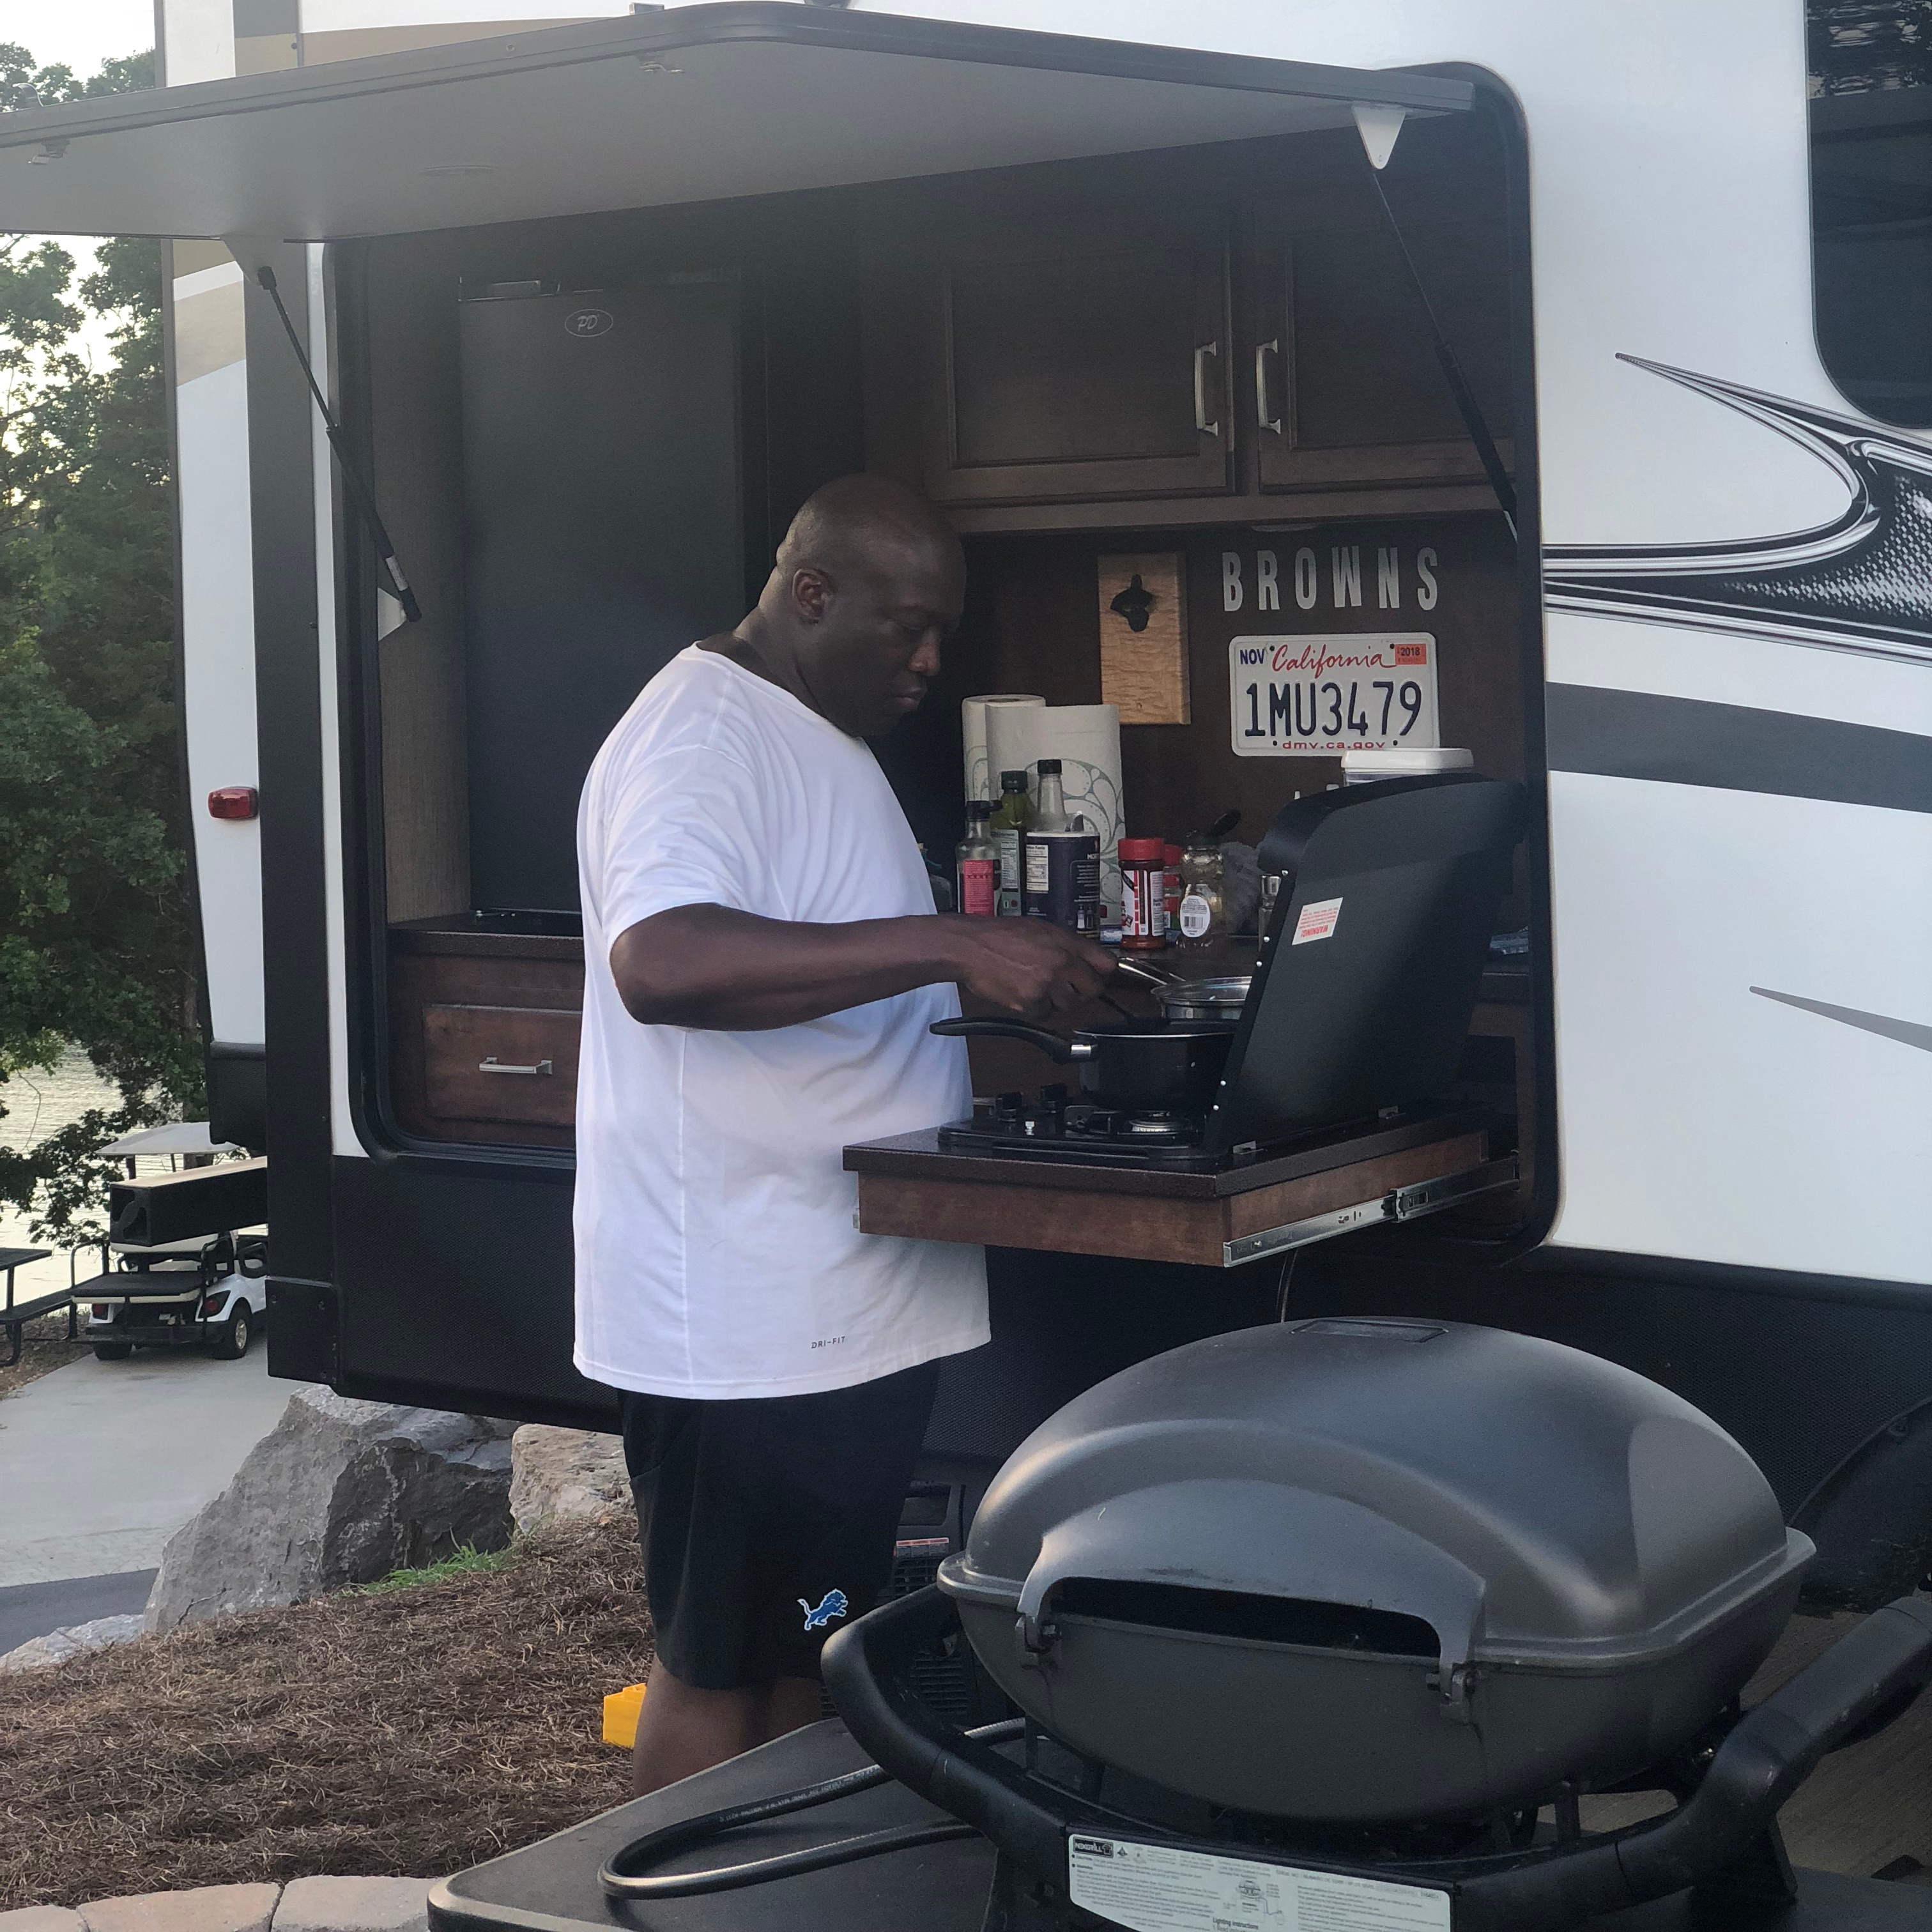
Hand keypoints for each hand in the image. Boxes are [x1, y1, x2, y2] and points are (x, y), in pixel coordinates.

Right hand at [939, 916, 1116, 1020]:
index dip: (1102, 972)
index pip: (1107, 963)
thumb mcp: (1040, 929)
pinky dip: (1035, 1008)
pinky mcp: (1030, 1003)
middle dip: (1082, 991)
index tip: (1097, 976)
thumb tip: (1085, 958)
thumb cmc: (998, 935)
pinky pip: (1044, 1014)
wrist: (969, 947)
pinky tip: (1022, 992)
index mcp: (1065, 942)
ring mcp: (1046, 985)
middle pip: (1093, 989)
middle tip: (1067, 987)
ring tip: (1037, 986)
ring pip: (1069, 1005)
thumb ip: (1065, 944)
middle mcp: (1061, 963)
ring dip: (1057, 1001)